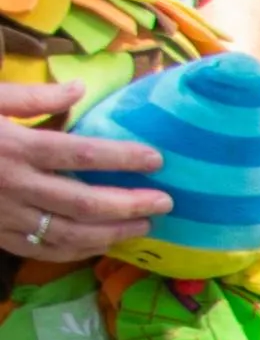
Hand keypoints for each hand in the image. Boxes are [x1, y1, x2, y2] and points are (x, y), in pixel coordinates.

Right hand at [0, 84, 167, 264]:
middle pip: (83, 203)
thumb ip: (31, 96)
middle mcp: (13, 186)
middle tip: (165, 202)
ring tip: (144, 226)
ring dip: (112, 233)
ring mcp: (5, 216)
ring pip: (69, 234)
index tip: (157, 159)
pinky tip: (102, 243)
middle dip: (130, 205)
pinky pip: (43, 250)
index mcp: (13, 147)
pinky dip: (77, 250)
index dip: (122, 159)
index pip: (80, 155)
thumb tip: (77, 89)